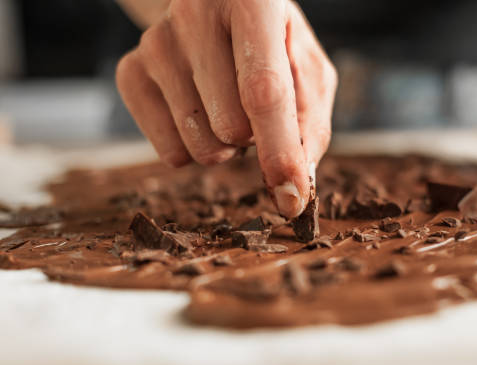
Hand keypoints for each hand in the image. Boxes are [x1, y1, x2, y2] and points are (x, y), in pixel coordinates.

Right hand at [116, 0, 336, 217]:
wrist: (215, 9)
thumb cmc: (273, 44)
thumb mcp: (307, 69)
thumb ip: (311, 124)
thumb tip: (296, 187)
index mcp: (252, 4)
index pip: (263, 92)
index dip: (279, 151)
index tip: (291, 198)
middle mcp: (195, 16)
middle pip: (230, 127)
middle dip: (254, 139)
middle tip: (255, 110)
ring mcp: (155, 44)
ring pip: (201, 146)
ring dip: (226, 145)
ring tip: (227, 105)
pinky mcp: (130, 72)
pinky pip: (170, 153)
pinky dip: (194, 148)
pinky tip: (200, 110)